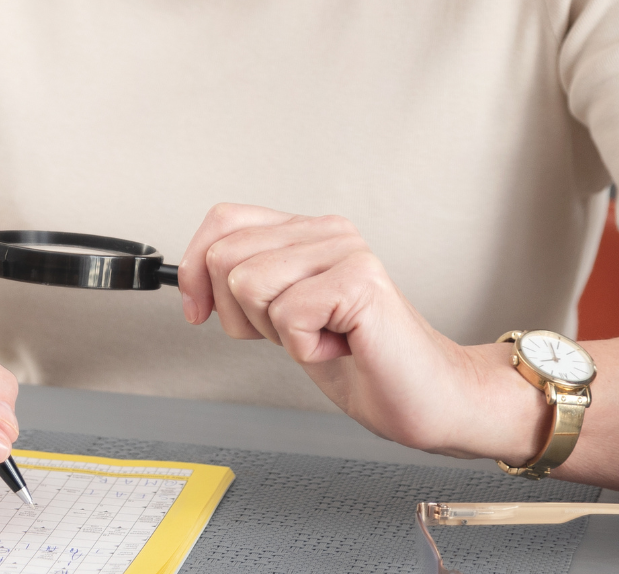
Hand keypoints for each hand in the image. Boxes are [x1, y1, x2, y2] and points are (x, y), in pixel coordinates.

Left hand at [176, 204, 543, 461]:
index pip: (223, 220)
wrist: (427, 397)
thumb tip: (192, 274)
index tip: (197, 310)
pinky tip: (341, 346)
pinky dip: (305, 348)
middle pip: (225, 257)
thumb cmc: (363, 361)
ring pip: (248, 284)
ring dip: (276, 332)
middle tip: (293, 334)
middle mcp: (327, 231)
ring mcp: (346, 251)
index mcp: (306, 231)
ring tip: (322, 337)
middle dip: (239, 315)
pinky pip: (287, 314)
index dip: (194, 268)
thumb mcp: (284, 317)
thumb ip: (249, 282)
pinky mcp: (360, 281)